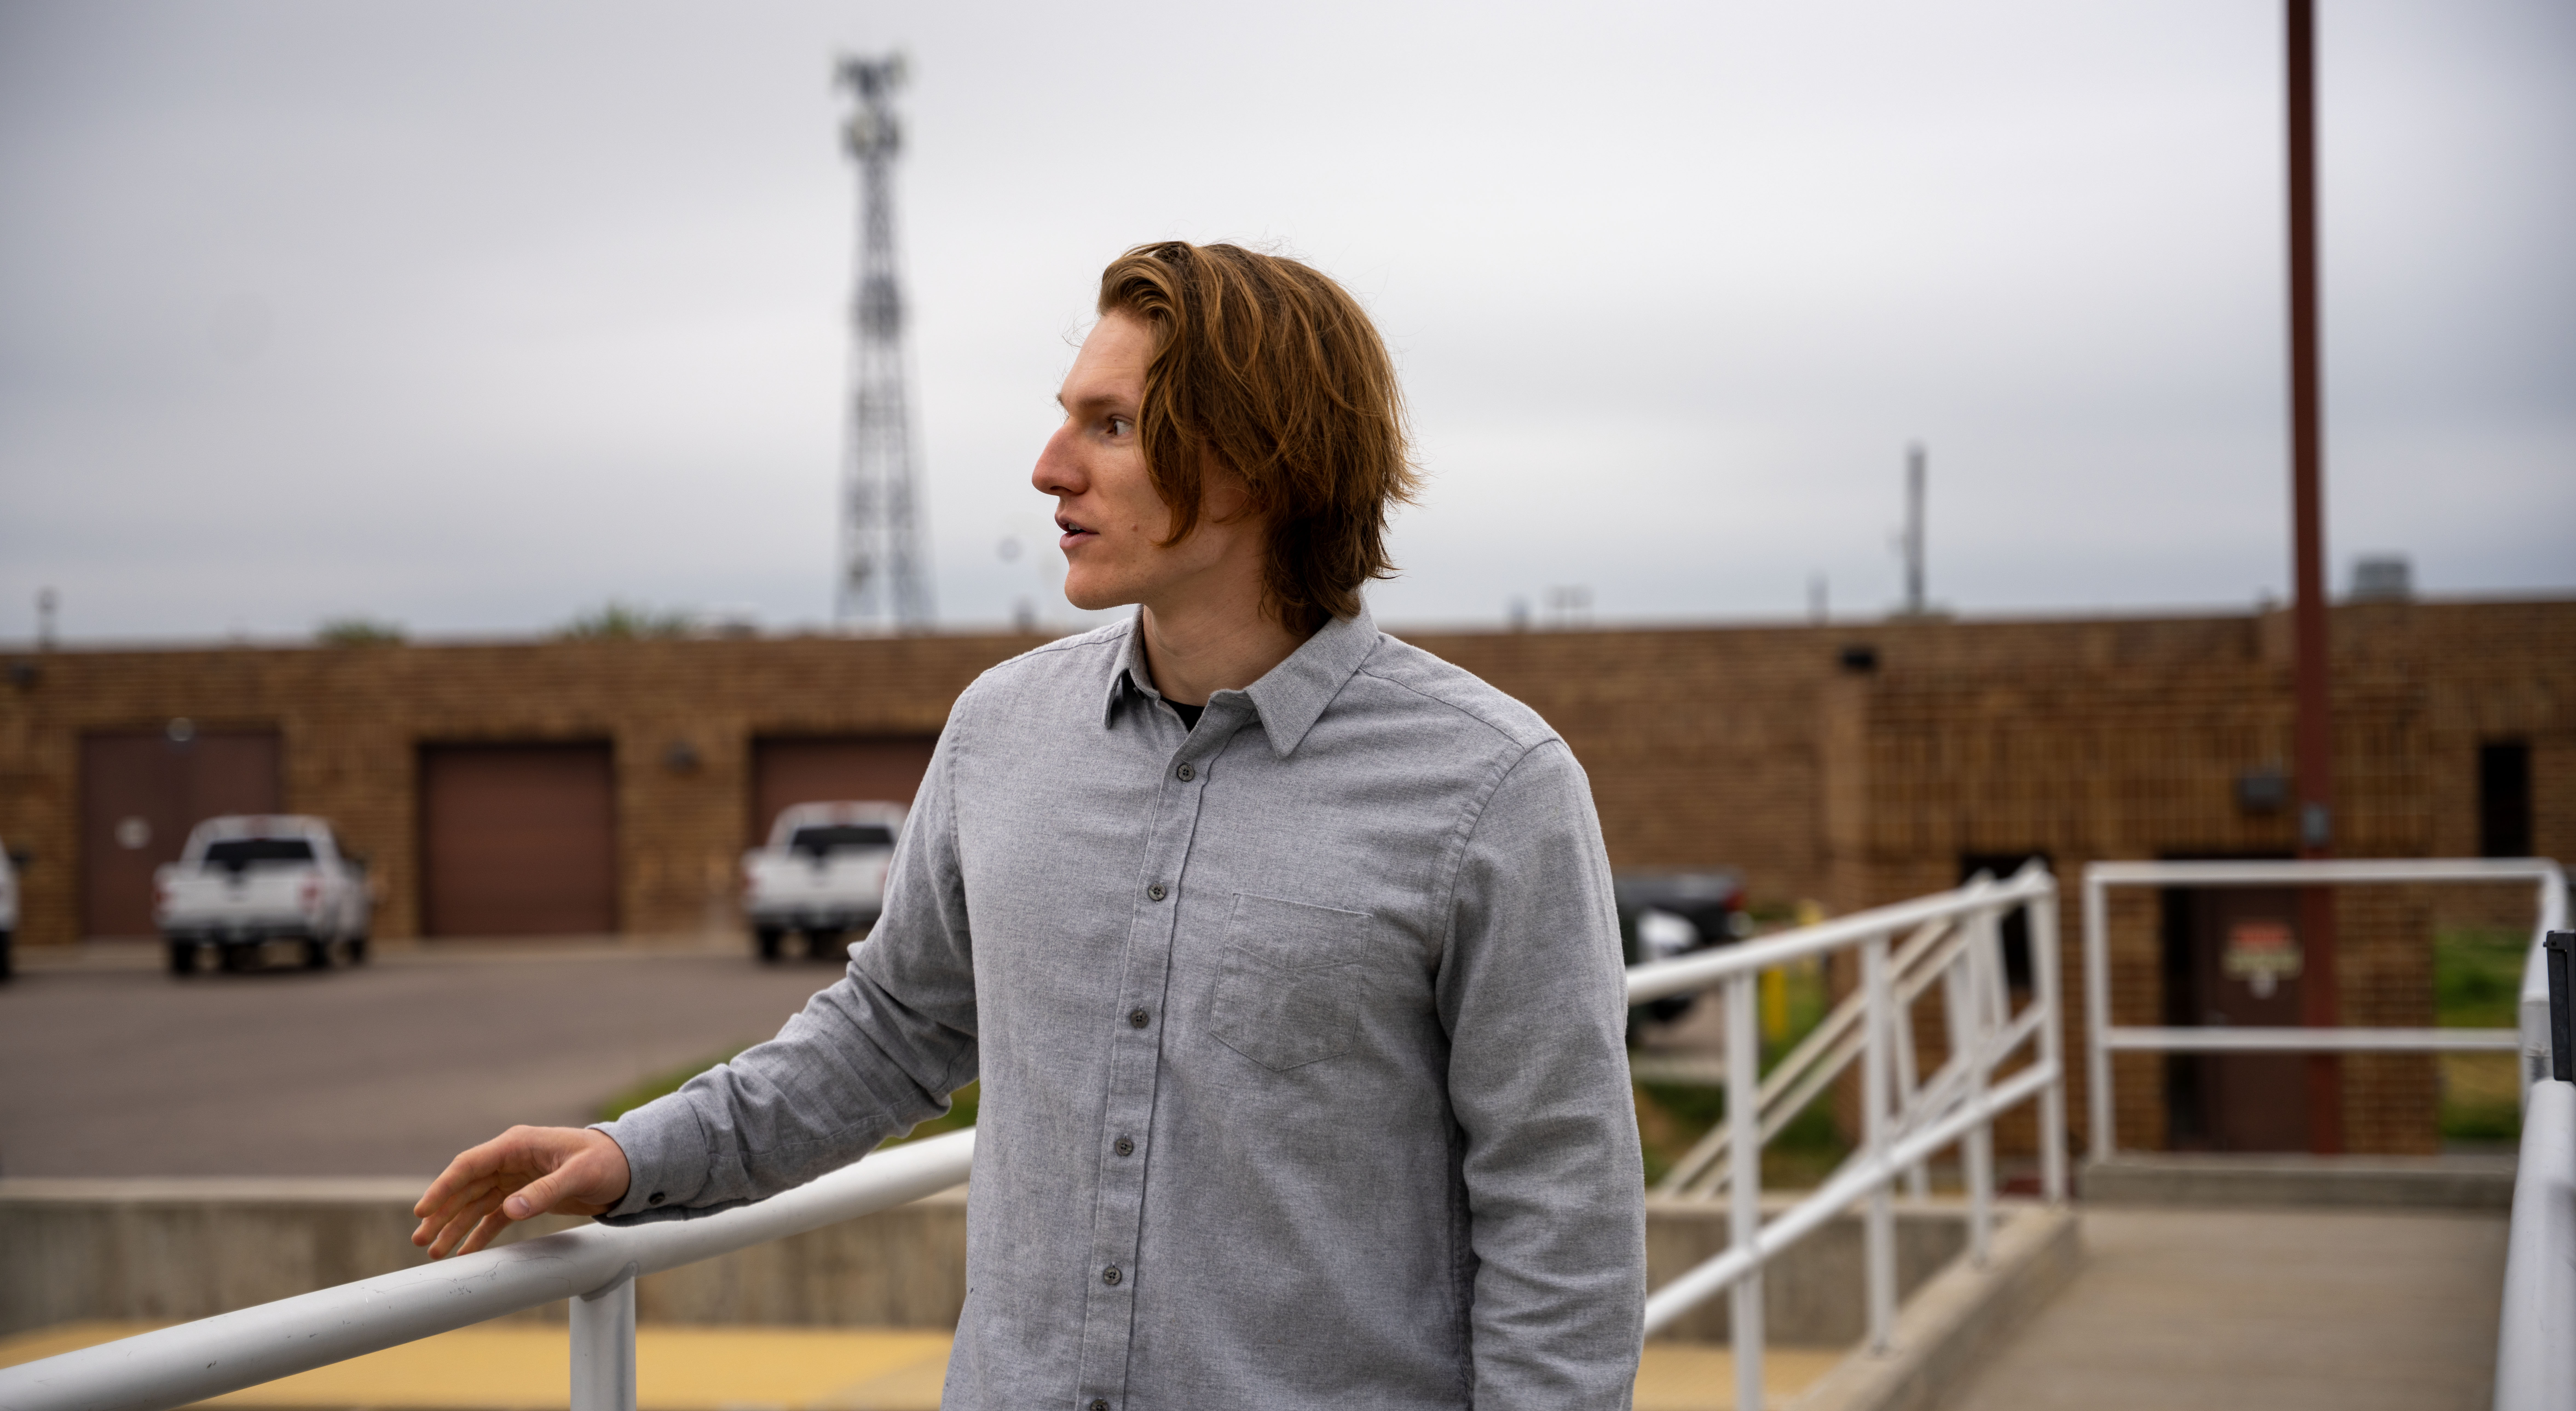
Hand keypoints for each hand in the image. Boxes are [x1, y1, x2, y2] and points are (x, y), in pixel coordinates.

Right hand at [410, 1125, 632, 1258]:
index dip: (444, 1187)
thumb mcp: (580, 1175)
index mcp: (518, 1146)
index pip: (470, 1165)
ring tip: (435, 1252)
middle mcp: (511, 1160)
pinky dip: (479, 1233)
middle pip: (466, 1187)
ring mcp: (516, 1179)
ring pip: (476, 1204)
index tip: (423, 1210)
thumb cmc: (607, 1162)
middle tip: (421, 1241)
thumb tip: (511, 1208)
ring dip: (455, 1227)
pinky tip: (465, 1252)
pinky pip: (495, 1216)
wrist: (629, 1168)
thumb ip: (546, 1191)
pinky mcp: (526, 1196)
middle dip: (442, 1213)